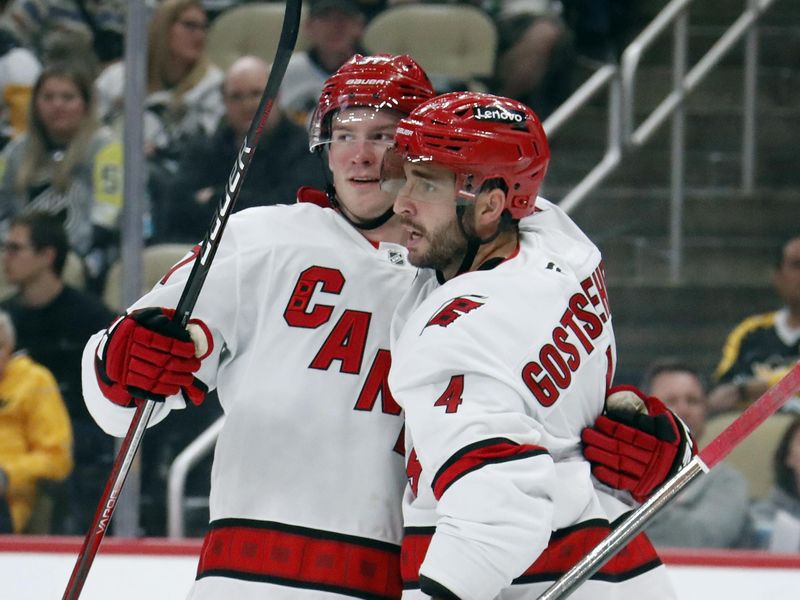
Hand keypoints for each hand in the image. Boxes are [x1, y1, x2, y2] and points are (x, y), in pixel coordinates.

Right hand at [95, 307, 210, 406]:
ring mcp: (126, 365)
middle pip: (161, 360)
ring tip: (188, 378)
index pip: (163, 342)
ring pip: (155, 375)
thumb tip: (184, 328)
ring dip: (175, 379)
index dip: (180, 348)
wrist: (113, 343)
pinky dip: (163, 389)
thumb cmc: (138, 328)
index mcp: (136, 330)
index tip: (191, 351)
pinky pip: (146, 387)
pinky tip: (174, 387)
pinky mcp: (125, 378)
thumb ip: (166, 320)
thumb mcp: (149, 317)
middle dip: (182, 365)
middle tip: (195, 366)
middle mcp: (129, 347)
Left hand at [581, 385, 695, 501]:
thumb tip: (620, 398)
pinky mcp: (642, 486)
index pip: (632, 433)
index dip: (614, 427)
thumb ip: (644, 409)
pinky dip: (610, 477)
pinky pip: (624, 482)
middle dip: (602, 441)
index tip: (599, 421)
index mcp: (657, 439)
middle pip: (622, 448)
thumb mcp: (662, 418)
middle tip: (586, 434)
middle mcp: (652, 456)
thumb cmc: (665, 434)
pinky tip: (597, 469)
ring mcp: (647, 472)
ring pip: (621, 463)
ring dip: (602, 457)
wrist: (683, 463)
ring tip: (587, 450)